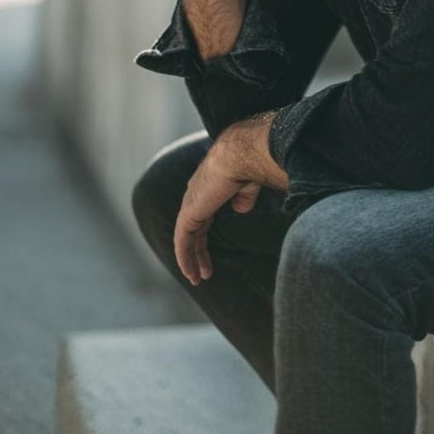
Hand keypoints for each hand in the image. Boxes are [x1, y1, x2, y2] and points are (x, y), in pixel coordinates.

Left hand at [173, 116, 286, 284]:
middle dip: (197, 251)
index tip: (211, 251)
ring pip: (185, 237)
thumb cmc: (250, 163)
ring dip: (190, 259)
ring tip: (197, 278)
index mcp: (210, 187)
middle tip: (203, 271)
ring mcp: (191, 204)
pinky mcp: (189, 213)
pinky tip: (190, 272)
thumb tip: (240, 208)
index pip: (202, 216)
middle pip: (193, 229)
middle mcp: (196, 195)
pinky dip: (185, 257)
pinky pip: (183, 241)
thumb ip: (244, 196)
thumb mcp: (249, 184)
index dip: (205, 235)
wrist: (242, 154)